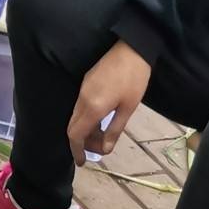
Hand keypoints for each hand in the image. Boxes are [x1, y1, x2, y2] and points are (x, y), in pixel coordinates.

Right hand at [66, 40, 151, 163]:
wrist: (132, 47)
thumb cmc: (135, 78)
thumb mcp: (129, 107)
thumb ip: (114, 129)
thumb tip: (105, 149)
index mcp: (93, 108)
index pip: (76, 135)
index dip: (77, 150)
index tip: (82, 162)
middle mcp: (83, 100)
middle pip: (73, 128)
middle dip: (82, 142)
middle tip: (96, 148)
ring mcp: (82, 90)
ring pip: (76, 117)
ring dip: (85, 130)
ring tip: (101, 135)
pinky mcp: (86, 83)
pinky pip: (80, 107)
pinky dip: (86, 119)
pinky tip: (100, 118)